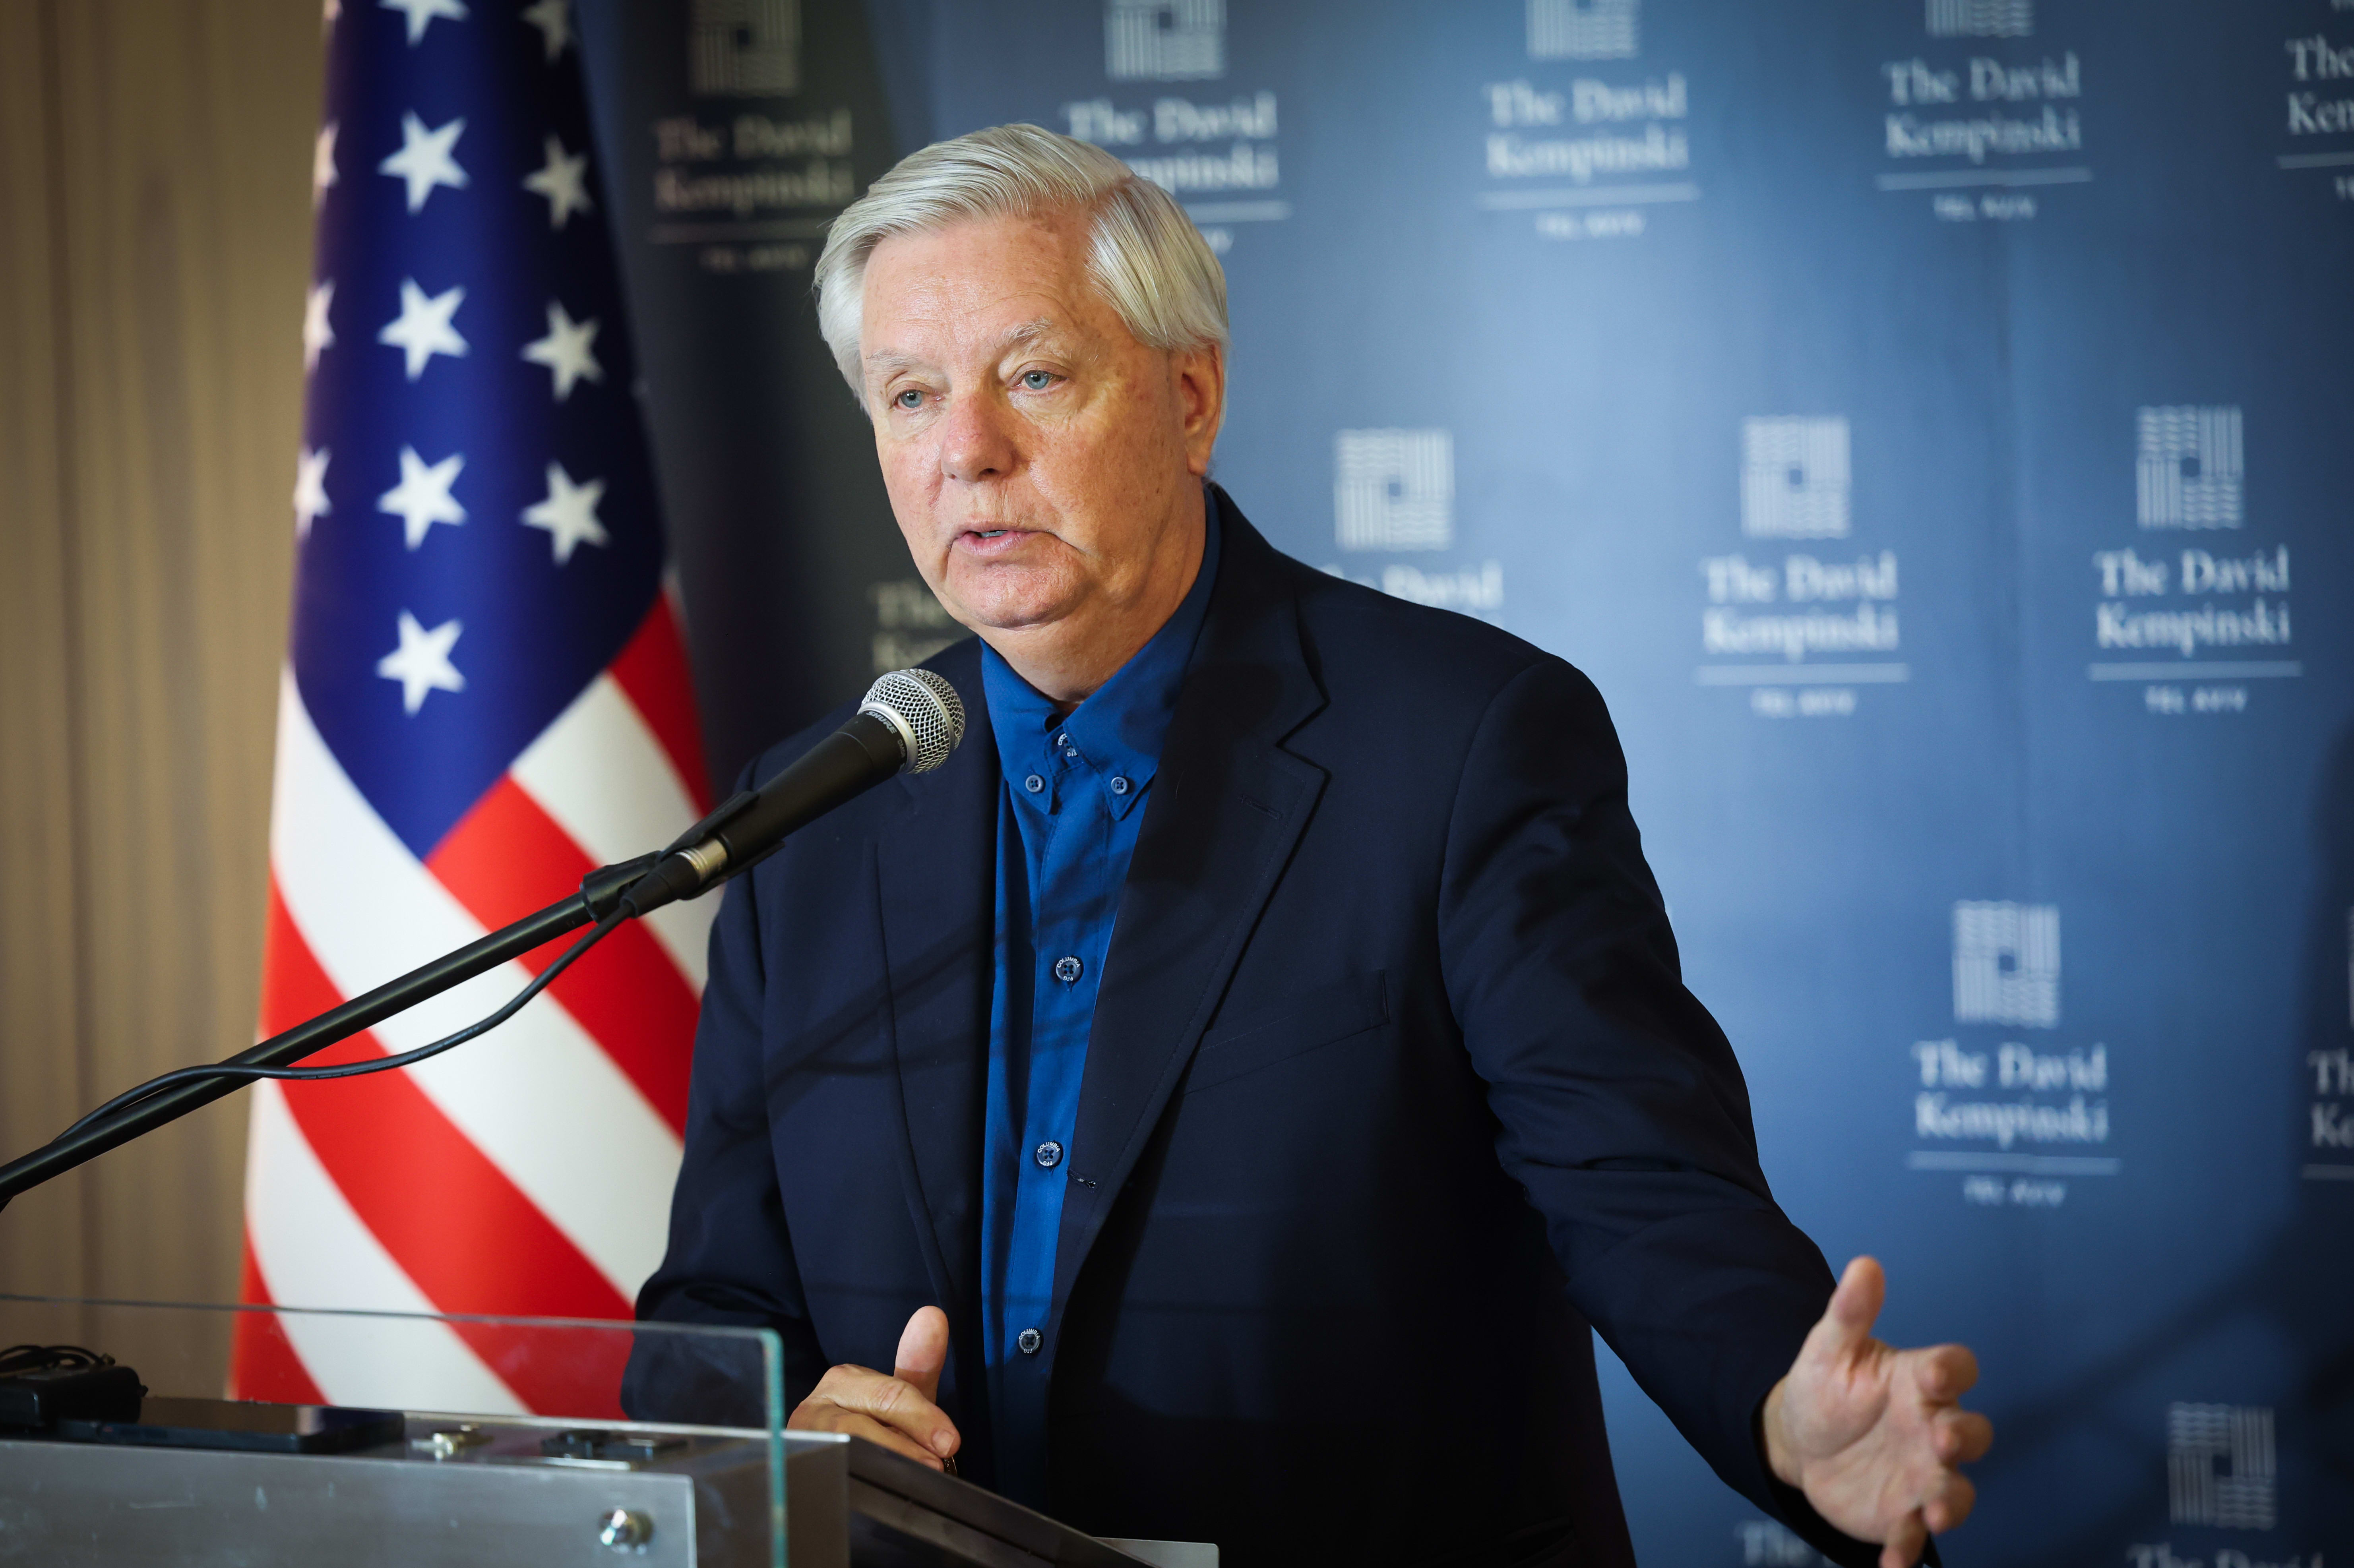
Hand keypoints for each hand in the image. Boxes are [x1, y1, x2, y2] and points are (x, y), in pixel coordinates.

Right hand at [785, 1305, 960, 1469]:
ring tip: (917, 1478)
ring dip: (882, 1464)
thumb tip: (933, 1314)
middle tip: (936, 1465)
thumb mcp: (900, 1398)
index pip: (886, 1394)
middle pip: (860, 1425)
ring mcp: (799, 1442)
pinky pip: (823, 1475)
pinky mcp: (794, 1469)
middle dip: (903, 1446)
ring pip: (840, 1451)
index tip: (949, 1442)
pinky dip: (852, 1482)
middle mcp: (814, 1408)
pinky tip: (873, 1493)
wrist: (838, 1461)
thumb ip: (918, 1362)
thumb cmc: (874, 1426)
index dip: (921, 1418)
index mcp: (842, 1380)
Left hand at [1761, 1257, 1991, 1567]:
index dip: (1953, 1372)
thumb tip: (1864, 1264)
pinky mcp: (1901, 1514)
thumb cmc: (1826, 1387)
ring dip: (1950, 1505)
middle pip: (1972, 1434)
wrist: (1799, 1438)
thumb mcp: (1830, 1348)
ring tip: (1933, 1516)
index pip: (1955, 1371)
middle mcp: (1931, 1430)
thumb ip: (1850, 1311)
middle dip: (1963, 1438)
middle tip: (1939, 1440)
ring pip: (1955, 1492)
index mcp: (1919, 1383)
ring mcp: (1922, 1476)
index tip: (1939, 1374)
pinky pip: (1913, 1536)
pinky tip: (1892, 1563)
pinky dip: (1907, 1552)